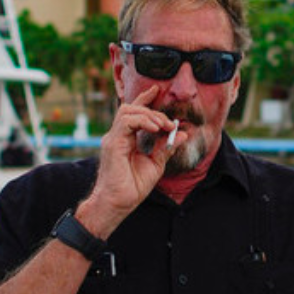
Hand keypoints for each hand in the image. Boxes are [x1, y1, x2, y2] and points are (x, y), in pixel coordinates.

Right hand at [77, 86, 185, 237]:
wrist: (118, 204)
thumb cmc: (132, 188)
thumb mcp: (155, 164)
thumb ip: (165, 147)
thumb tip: (181, 134)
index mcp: (125, 139)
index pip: (133, 112)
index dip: (144, 98)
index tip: (157, 89)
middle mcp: (117, 136)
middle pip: (131, 108)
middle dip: (153, 110)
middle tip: (169, 124)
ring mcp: (112, 138)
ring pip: (128, 111)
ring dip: (149, 115)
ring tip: (163, 126)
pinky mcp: (112, 143)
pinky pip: (126, 121)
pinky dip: (142, 120)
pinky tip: (154, 128)